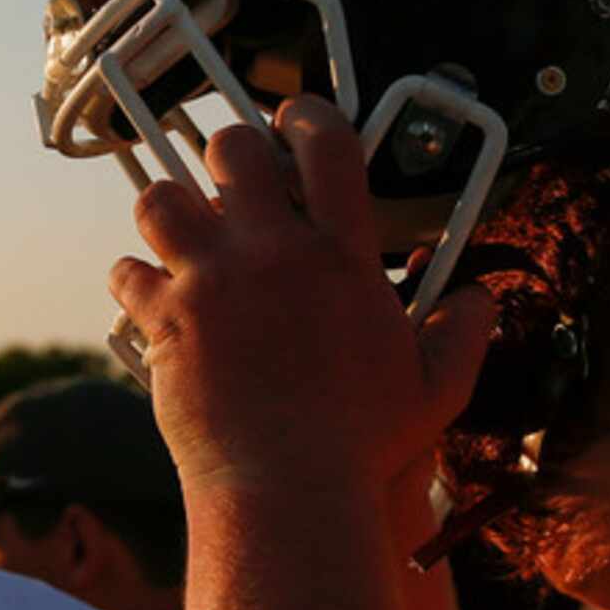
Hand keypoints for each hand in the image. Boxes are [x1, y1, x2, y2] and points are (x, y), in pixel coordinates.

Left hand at [110, 99, 492, 500]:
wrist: (288, 493)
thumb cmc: (363, 446)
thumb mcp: (436, 389)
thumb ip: (462, 333)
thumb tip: (482, 299)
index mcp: (342, 257)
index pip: (328, 145)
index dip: (307, 115)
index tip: (293, 119)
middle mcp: (274, 255)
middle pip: (233, 151)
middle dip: (229, 156)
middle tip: (232, 183)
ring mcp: (212, 283)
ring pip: (163, 199)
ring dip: (170, 213)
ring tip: (183, 237)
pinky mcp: (165, 321)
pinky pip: (128, 272)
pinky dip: (134, 282)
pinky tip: (151, 300)